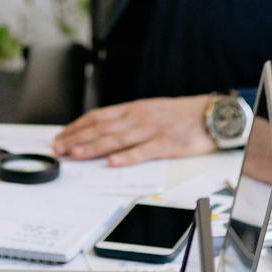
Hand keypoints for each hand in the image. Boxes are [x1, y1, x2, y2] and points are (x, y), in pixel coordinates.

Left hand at [52, 95, 213, 165]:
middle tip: (58, 149)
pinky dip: (127, 157)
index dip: (77, 127)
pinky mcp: (168, 144)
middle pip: (102, 129)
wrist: (213, 114)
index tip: (61, 137)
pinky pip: (144, 151)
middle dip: (77, 139)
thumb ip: (128, 120)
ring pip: (117, 140)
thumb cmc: (182, 115)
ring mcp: (153, 131)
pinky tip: (112, 162)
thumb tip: (103, 130)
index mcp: (134, 109)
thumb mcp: (151, 110)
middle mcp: (139, 118)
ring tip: (75, 155)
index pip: (98, 117)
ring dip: (93, 148)